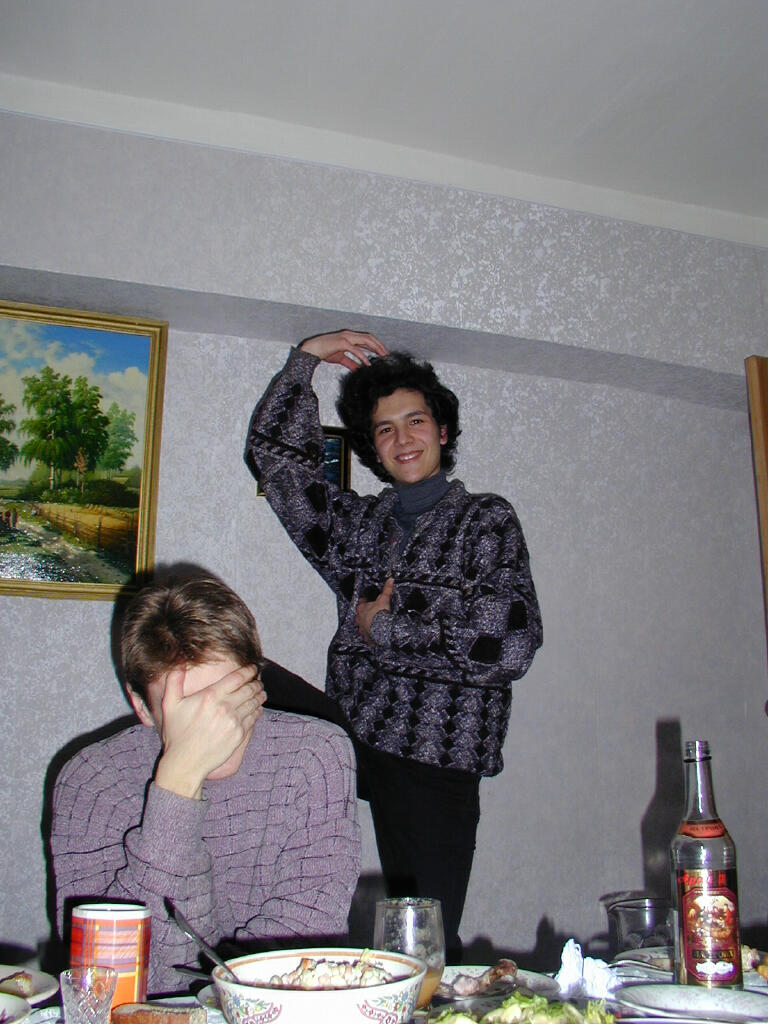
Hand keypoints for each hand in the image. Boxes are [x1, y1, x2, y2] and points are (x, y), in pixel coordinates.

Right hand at [154, 664, 264, 798]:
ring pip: (254, 703)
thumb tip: (180, 661)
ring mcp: (234, 721)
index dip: (248, 671)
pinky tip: (257, 709)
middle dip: (256, 683)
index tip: (252, 668)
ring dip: (260, 696)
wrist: (185, 762)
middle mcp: (225, 707)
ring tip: (261, 693)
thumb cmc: (176, 733)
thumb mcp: (170, 704)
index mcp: (211, 696)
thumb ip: (174, 680)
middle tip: (258, 681)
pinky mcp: (239, 735)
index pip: (237, 678)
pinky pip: (253, 718)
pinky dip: (257, 711)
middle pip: (249, 689)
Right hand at [300, 330, 388, 370]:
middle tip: (386, 355)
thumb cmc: (324, 352)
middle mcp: (349, 335)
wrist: (312, 349)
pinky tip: (368, 363)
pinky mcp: (342, 343)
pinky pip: (356, 350)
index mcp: (349, 337)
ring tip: (382, 356)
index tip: (383, 353)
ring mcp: (346, 337)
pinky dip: (363, 357)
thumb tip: (359, 370)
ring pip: (366, 340)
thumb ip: (351, 363)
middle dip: (379, 345)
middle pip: (369, 337)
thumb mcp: (340, 358)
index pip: (367, 339)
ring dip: (376, 348)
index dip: (376, 345)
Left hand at [354, 578, 393, 644]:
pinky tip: (373, 635)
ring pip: (360, 626)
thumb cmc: (380, 614)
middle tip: (369, 613)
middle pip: (358, 615)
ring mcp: (362, 628)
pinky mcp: (366, 636)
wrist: (382, 629)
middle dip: (362, 615)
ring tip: (370, 625)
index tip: (367, 600)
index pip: (360, 603)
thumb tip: (390, 580)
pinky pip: (366, 636)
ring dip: (364, 625)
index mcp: (362, 608)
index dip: (364, 601)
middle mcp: (359, 619)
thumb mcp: (384, 598)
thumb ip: (387, 589)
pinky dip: (369, 635)